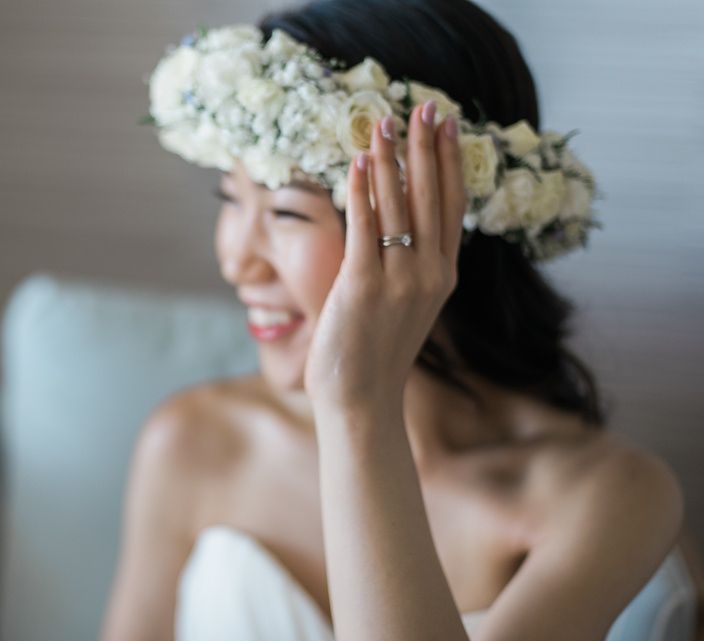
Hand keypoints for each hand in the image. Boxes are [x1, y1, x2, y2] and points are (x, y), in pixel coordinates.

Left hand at [304, 100, 466, 412]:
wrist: (362, 401)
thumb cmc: (376, 354)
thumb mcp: (406, 305)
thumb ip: (409, 266)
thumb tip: (393, 227)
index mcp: (443, 276)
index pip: (452, 206)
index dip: (449, 162)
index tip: (446, 125)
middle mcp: (430, 273)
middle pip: (431, 197)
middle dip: (426, 148)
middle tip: (423, 106)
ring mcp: (400, 281)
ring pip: (399, 207)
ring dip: (392, 159)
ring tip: (385, 122)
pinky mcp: (364, 288)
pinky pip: (365, 229)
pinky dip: (364, 192)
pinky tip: (361, 162)